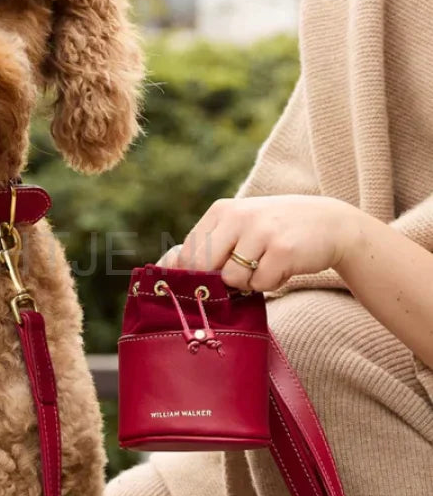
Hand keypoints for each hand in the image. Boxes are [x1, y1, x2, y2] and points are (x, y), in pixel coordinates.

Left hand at [157, 195, 361, 290]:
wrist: (330, 223)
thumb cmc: (273, 231)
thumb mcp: (237, 227)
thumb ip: (205, 245)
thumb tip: (164, 265)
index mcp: (221, 210)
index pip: (188, 252)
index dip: (193, 275)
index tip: (206, 283)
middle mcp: (239, 216)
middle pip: (203, 267)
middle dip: (216, 282)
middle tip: (237, 276)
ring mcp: (261, 231)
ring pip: (233, 280)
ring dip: (248, 284)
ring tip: (264, 266)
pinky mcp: (283, 249)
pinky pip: (261, 284)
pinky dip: (270, 284)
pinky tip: (282, 267)